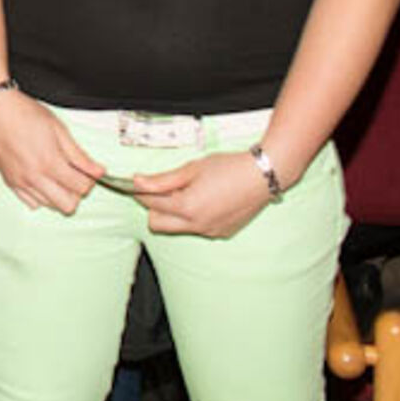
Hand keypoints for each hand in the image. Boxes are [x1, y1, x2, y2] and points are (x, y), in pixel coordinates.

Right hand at [0, 90, 103, 214]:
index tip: (88, 171)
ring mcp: (21, 182)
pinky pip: (32, 203)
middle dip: (76, 193)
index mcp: (50, 162)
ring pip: (50, 206)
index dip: (90, 181)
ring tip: (57, 175)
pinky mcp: (10, 182)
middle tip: (74, 176)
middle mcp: (35, 177)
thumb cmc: (27, 114)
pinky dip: (41, 196)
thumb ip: (80, 155)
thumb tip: (100, 171)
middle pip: (68, 206)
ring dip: (59, 194)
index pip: (81, 188)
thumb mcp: (59, 129)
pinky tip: (42, 180)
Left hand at [132, 151, 274, 238]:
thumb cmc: (229, 167)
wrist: (263, 176)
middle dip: (154, 207)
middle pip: (157, 224)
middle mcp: (197, 225)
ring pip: (177, 227)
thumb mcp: (192, 168)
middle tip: (163, 188)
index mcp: (187, 207)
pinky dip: (193, 216)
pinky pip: (196, 228)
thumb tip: (137, 182)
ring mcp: (210, 231)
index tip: (137, 182)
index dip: (140, 191)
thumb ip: (162, 179)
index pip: (150, 203)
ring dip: (174, 212)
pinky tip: (206, 198)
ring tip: (189, 190)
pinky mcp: (221, 233)